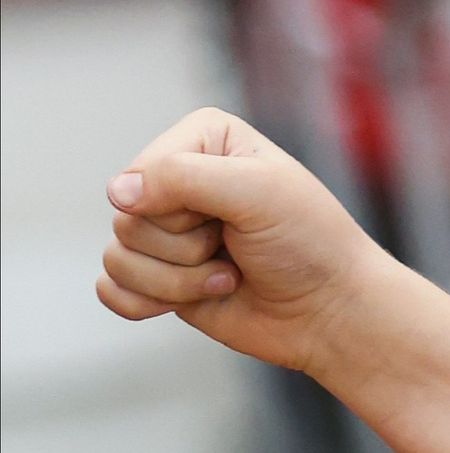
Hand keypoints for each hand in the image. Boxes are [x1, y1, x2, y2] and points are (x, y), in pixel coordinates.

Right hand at [98, 109, 449, 452]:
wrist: (335, 313)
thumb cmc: (310, 244)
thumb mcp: (256, 193)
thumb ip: (182, 178)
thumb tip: (115, 192)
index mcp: (201, 139)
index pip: (142, 173)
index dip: (183, 208)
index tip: (238, 217)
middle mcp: (176, 180)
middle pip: (127, 219)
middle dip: (186, 248)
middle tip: (236, 249)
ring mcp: (166, 231)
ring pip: (119, 257)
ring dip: (178, 282)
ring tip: (228, 276)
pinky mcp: (160, 278)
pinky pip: (111, 289)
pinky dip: (146, 303)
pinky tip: (196, 300)